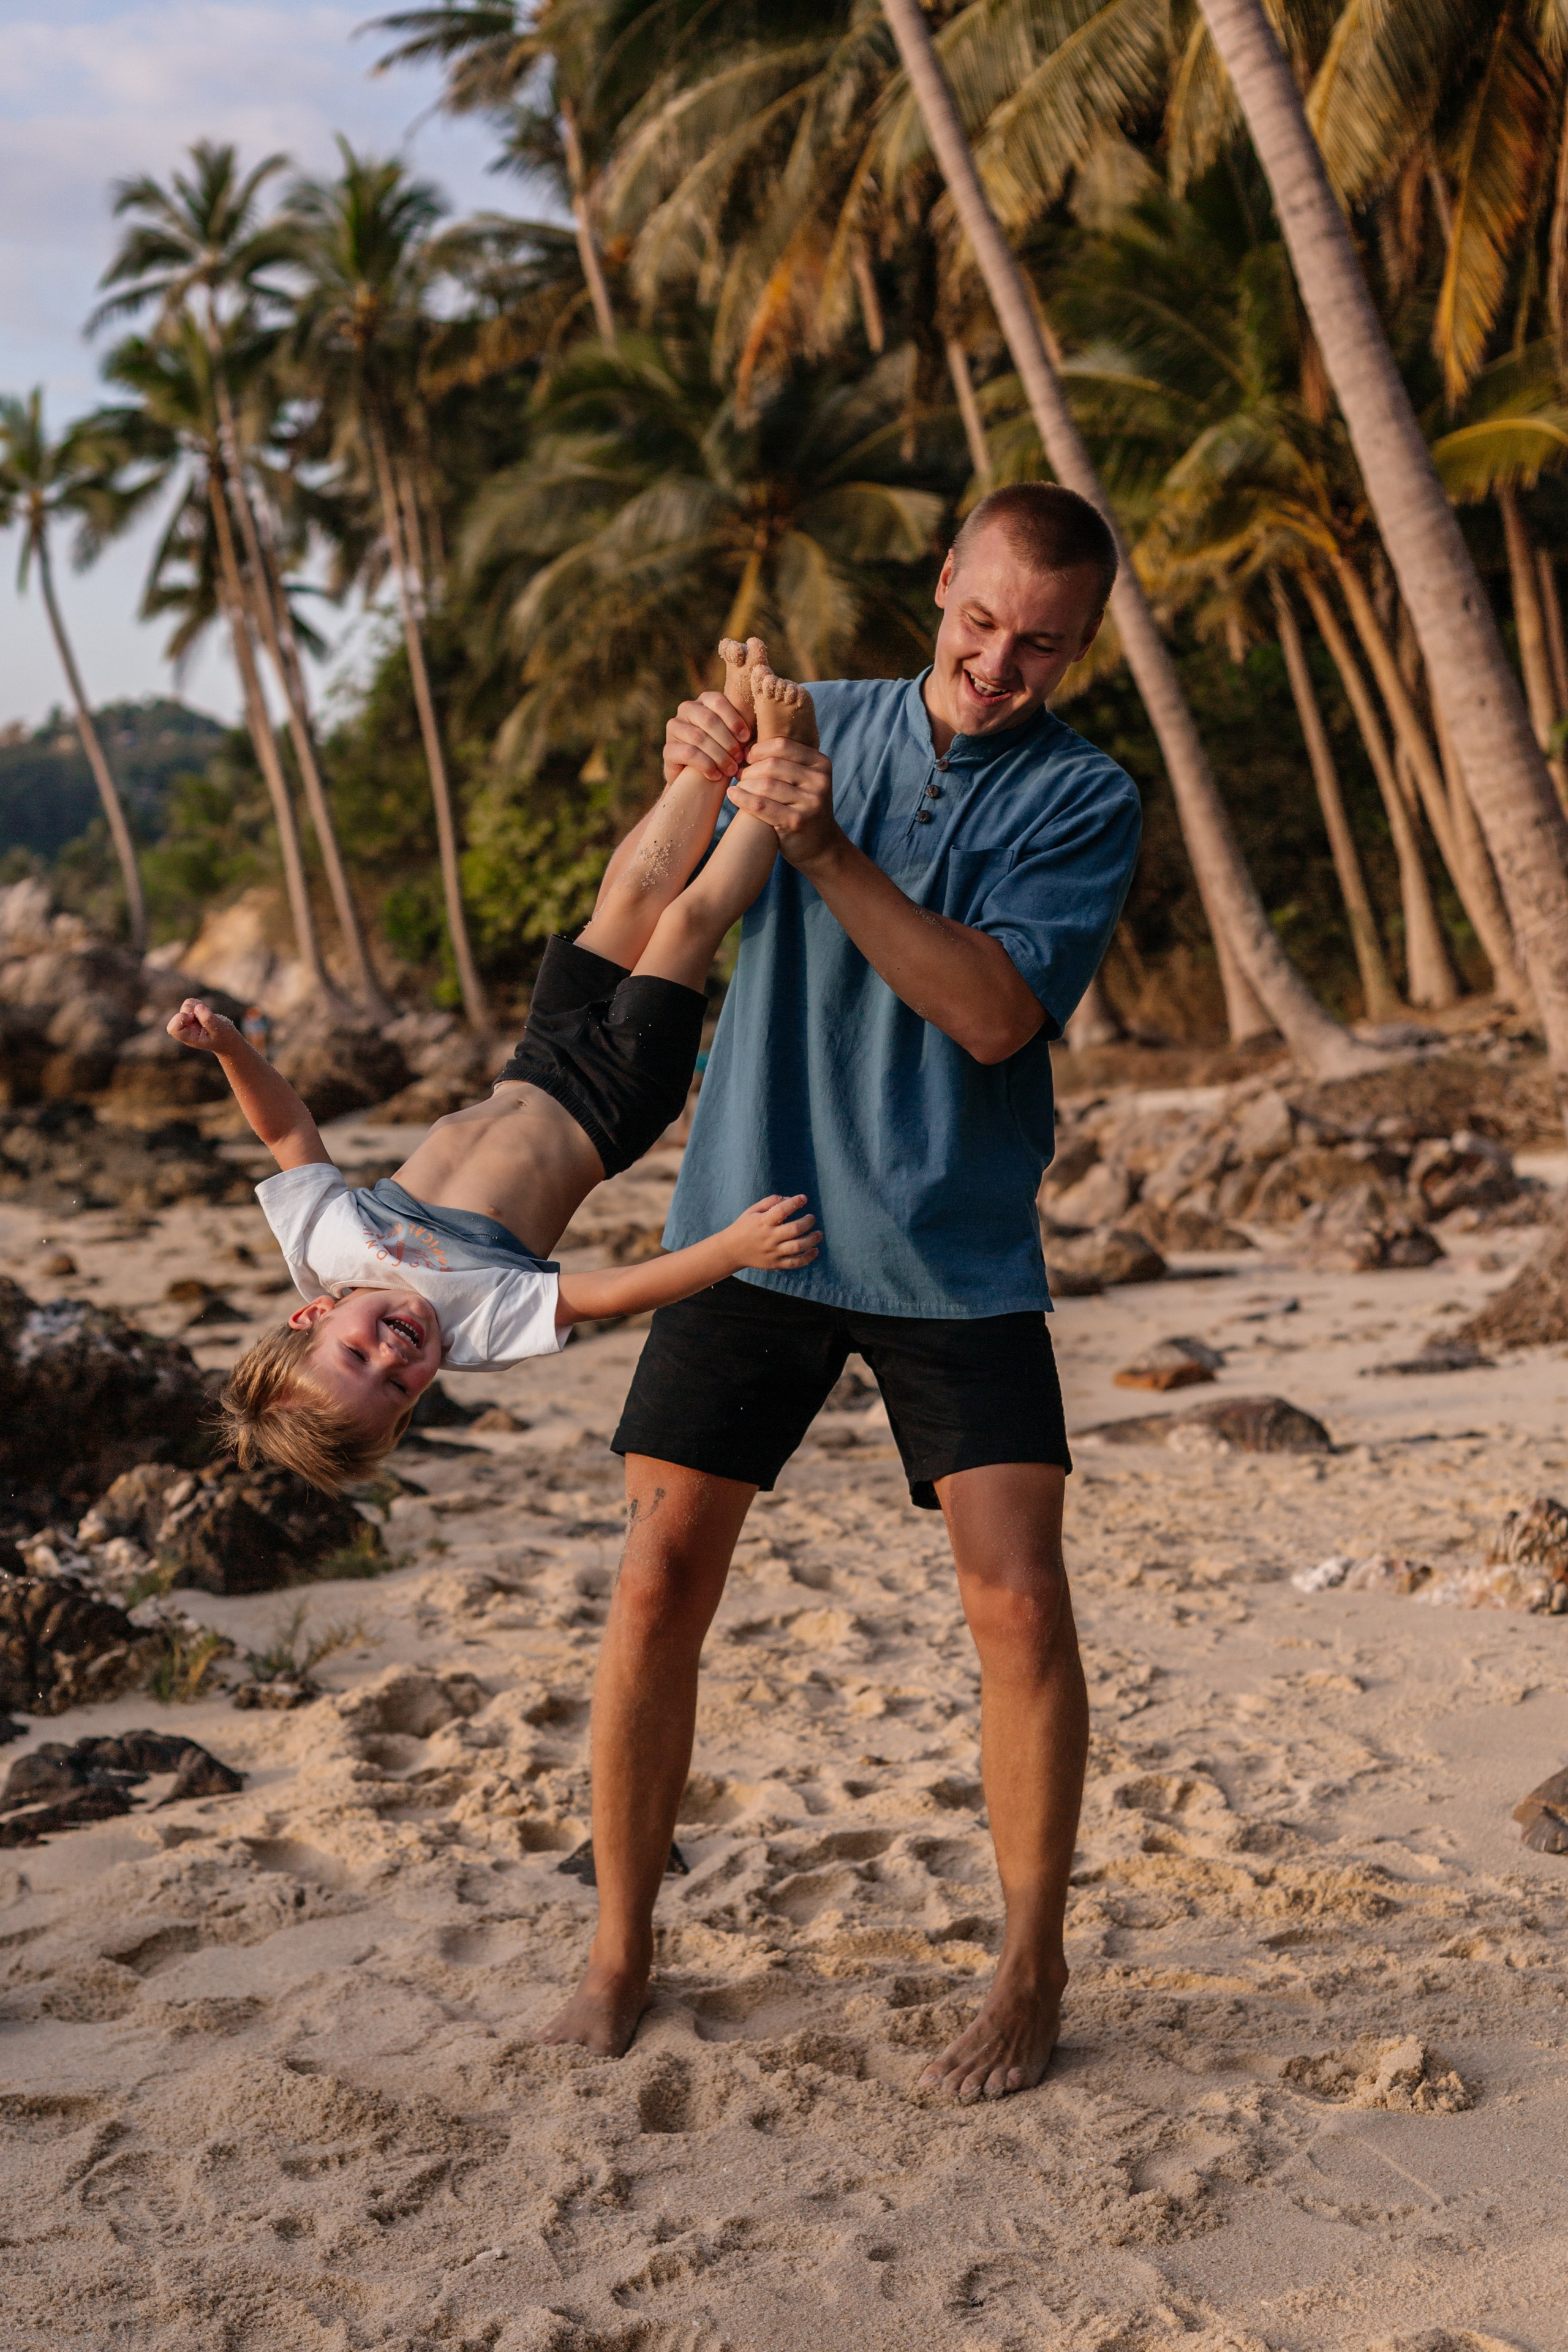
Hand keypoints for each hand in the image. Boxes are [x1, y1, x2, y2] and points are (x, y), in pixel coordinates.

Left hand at [167, 998, 238, 1053]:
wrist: (228, 1039)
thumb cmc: (224, 1037)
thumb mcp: (219, 1030)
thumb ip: (208, 1020)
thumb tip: (198, 1007)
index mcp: (189, 1037)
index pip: (173, 1029)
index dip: (180, 1019)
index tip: (192, 1017)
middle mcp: (186, 1029)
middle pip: (178, 1015)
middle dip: (190, 1011)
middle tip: (201, 1015)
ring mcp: (189, 1021)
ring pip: (185, 1006)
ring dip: (197, 1006)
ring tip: (208, 1015)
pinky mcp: (193, 1014)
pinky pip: (191, 1002)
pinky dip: (199, 1003)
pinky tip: (206, 1011)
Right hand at [663, 689, 750, 784]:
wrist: (698, 779)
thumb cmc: (723, 753)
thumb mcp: (735, 738)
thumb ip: (743, 729)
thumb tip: (765, 725)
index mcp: (704, 701)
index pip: (717, 701)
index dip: (733, 719)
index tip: (746, 738)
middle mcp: (686, 709)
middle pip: (708, 719)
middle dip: (727, 740)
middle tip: (740, 758)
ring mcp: (674, 728)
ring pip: (699, 737)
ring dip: (719, 755)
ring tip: (731, 770)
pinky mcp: (667, 749)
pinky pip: (689, 753)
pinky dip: (706, 765)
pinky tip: (716, 775)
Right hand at [725, 1193, 819, 1271]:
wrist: (731, 1251)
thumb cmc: (744, 1227)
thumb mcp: (752, 1211)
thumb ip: (770, 1202)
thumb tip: (789, 1198)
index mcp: (763, 1222)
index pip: (781, 1211)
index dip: (794, 1202)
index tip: (803, 1198)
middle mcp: (769, 1237)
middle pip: (794, 1229)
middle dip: (808, 1222)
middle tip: (812, 1218)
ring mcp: (773, 1252)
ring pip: (798, 1246)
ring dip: (812, 1239)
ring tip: (819, 1234)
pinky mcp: (775, 1263)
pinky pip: (795, 1263)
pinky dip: (808, 1258)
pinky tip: (815, 1250)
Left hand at [727, 742, 839, 869]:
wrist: (820, 846)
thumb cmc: (802, 807)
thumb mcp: (802, 780)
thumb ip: (784, 761)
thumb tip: (746, 741)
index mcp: (821, 763)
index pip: (782, 745)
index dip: (758, 750)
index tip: (745, 758)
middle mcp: (819, 781)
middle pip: (771, 764)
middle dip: (749, 769)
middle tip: (737, 775)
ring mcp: (810, 802)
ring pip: (765, 784)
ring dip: (744, 784)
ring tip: (737, 787)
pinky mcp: (797, 822)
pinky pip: (761, 805)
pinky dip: (742, 798)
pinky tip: (733, 796)